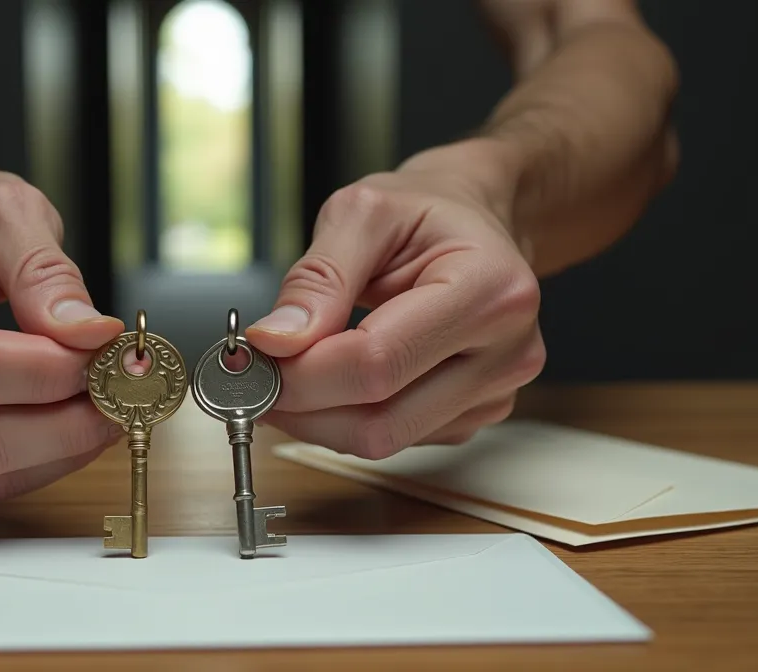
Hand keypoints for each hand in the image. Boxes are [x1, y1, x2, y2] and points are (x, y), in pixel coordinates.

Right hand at [0, 146, 125, 497]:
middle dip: (63, 422)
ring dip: (63, 445)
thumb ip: (45, 273)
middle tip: (124, 386)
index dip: (42, 372)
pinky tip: (79, 416)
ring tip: (111, 398)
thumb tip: (87, 335)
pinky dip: (48, 456)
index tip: (106, 349)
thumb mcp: (5, 211)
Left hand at [246, 140, 545, 457]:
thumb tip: (274, 341)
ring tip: (290, 371)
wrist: (475, 222)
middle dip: (303, 406)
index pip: (379, 363)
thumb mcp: (362, 212)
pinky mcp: (474, 416)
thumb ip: (317, 278)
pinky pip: (395, 438)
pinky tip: (333, 379)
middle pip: (381, 419)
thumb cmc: (424, 213)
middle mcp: (507, 352)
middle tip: (253, 378)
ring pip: (383, 440)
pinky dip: (347, 417)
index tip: (250, 359)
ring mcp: (495, 392)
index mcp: (491, 291)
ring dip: (319, 418)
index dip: (302, 373)